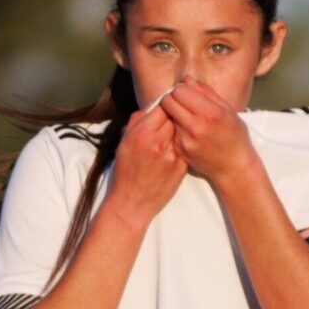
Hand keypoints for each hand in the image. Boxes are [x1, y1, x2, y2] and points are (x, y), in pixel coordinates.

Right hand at [105, 106, 187, 227]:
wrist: (132, 203)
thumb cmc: (125, 172)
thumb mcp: (123, 143)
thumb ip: (137, 121)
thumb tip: (152, 106)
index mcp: (141, 134)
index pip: (162, 107)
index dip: (166, 105)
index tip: (167, 105)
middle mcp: (158, 143)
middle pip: (175, 117)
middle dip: (174, 116)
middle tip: (171, 120)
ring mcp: (172, 156)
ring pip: (182, 132)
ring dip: (178, 131)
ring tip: (171, 136)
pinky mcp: (181, 167)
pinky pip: (185, 147)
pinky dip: (182, 146)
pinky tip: (174, 151)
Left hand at [160, 76, 258, 184]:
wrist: (234, 167)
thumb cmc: (235, 136)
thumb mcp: (227, 110)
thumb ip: (206, 92)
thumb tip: (186, 79)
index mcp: (210, 114)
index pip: (180, 91)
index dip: (182, 88)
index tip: (188, 92)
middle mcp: (195, 127)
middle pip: (168, 101)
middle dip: (173, 98)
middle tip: (183, 102)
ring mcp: (185, 140)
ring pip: (167, 115)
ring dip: (175, 113)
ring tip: (189, 118)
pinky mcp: (179, 149)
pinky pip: (171, 130)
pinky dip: (177, 127)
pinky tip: (190, 132)